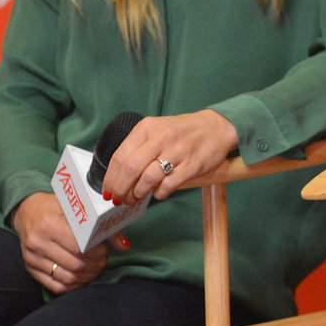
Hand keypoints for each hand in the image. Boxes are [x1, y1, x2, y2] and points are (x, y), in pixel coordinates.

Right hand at [11, 192, 106, 293]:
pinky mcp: (30, 269)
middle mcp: (37, 242)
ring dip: (87, 276)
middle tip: (103, 260)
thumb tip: (124, 245)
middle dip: (95, 265)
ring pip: (67, 277)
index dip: (97, 252)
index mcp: (49, 224)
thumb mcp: (76, 209)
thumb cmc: (56, 207)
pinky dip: (73, 285)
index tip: (105, 249)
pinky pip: (55, 285)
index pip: (79, 247)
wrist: (27, 211)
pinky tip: (82, 277)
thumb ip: (101, 226)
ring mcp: (31, 258)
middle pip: (75, 264)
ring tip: (96, 268)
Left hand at [102, 109, 238, 204]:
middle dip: (121, 189)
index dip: (110, 178)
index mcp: (147, 128)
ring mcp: (178, 151)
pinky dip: (159, 193)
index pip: (120, 156)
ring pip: (147, 179)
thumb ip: (138, 147)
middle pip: (131, 170)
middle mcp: (161, 138)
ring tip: (136, 197)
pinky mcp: (192, 165)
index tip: (108, 190)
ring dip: (138, 193)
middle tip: (119, 199)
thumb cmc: (183, 132)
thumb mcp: (157, 129)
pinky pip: (168, 185)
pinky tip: (158, 192)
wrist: (217, 127)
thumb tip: (118, 176)